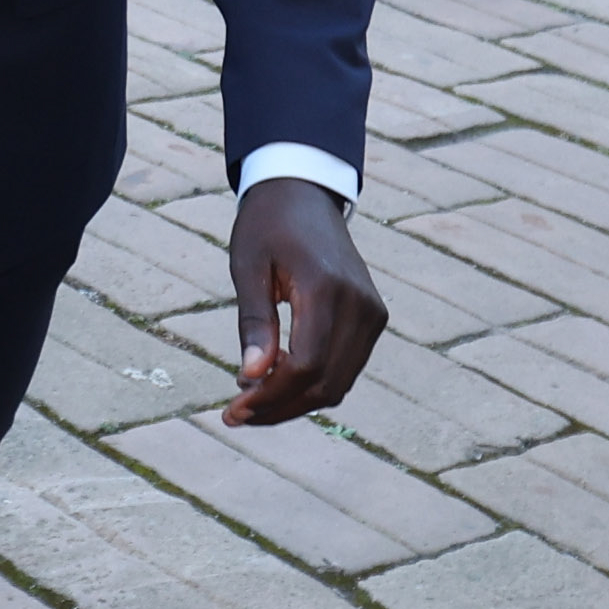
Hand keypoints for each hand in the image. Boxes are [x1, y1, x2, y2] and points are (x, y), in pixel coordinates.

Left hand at [223, 178, 382, 423]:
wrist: (304, 194)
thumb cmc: (267, 226)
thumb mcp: (248, 267)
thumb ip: (254, 322)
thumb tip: (251, 377)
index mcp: (326, 287)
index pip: (306, 364)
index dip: (270, 396)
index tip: (234, 409)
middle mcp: (360, 304)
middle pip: (325, 383)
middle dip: (279, 408)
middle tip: (236, 414)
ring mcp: (372, 312)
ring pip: (338, 383)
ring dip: (296, 402)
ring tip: (252, 400)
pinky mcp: (374, 317)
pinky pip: (346, 368)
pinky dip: (314, 385)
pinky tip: (277, 382)